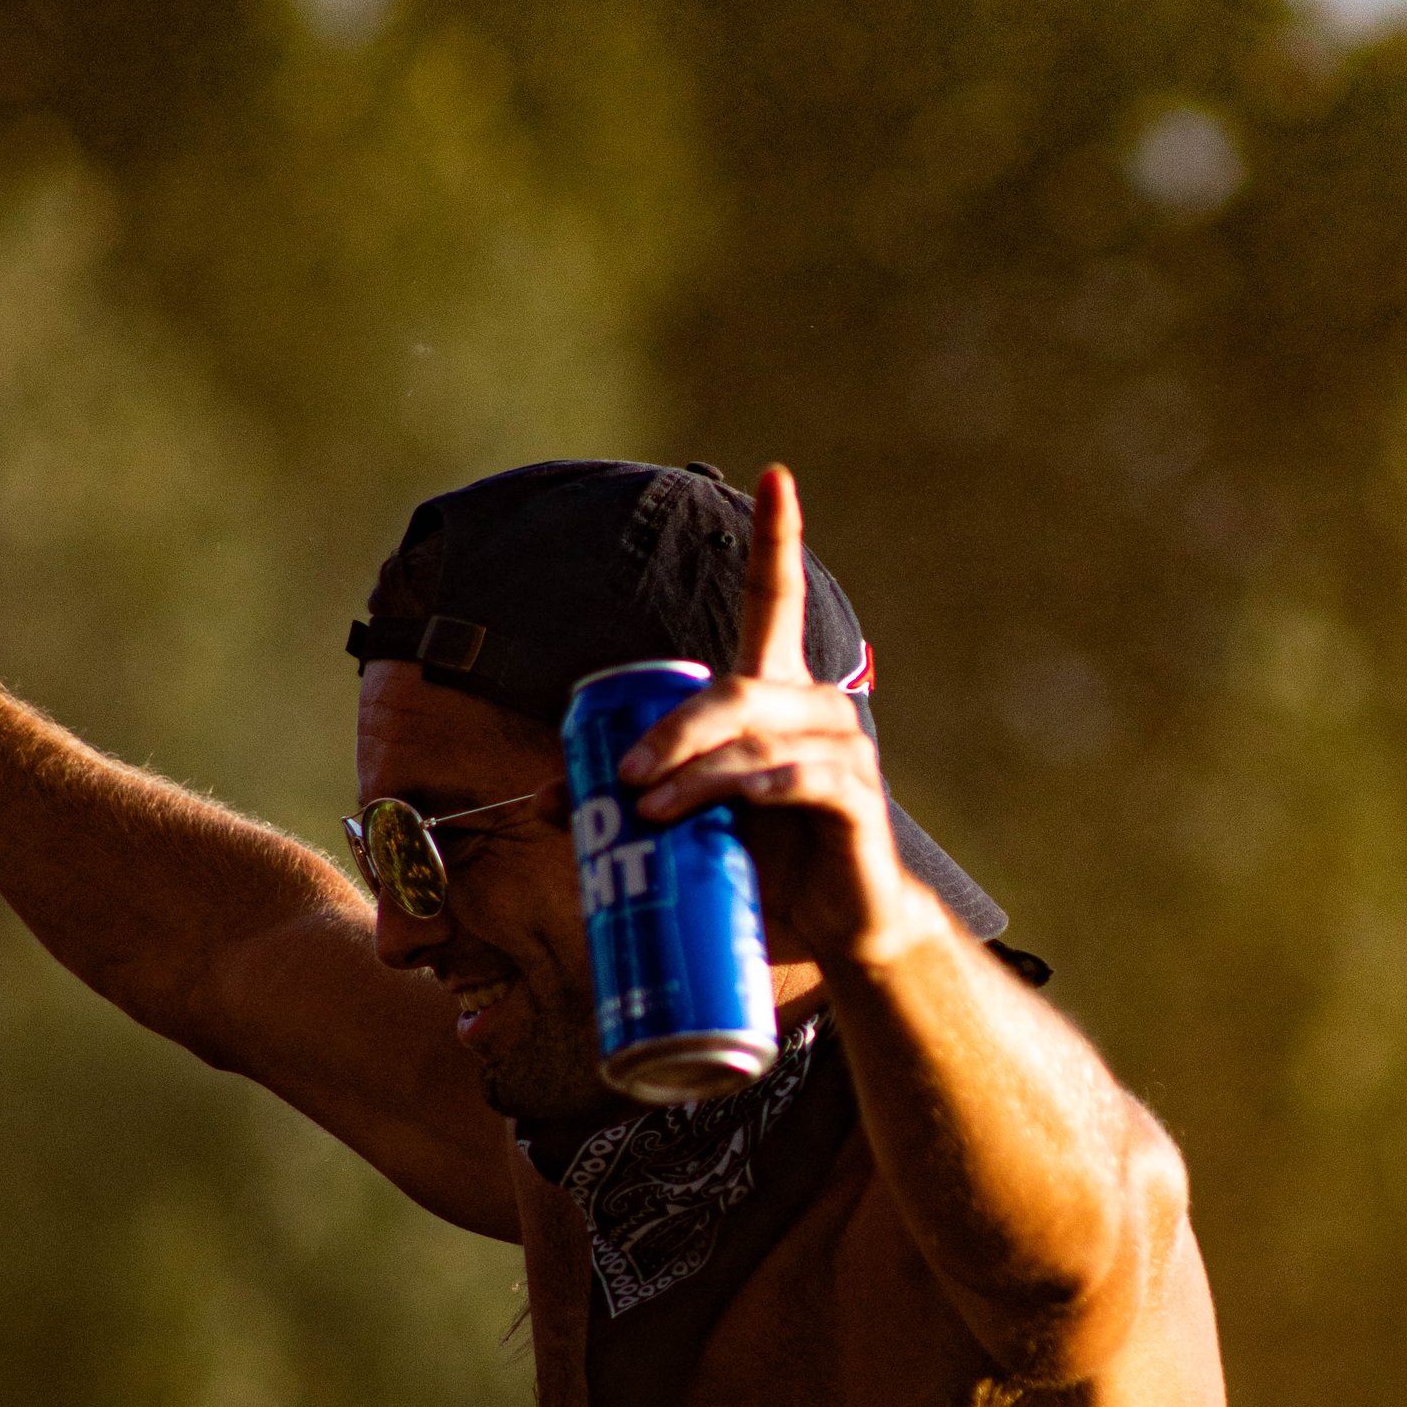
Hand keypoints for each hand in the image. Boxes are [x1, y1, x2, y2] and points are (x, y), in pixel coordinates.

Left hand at [619, 465, 942, 970]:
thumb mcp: (693, 825)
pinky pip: (802, 780)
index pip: (778, 599)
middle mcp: (815, 709)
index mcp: (776, 696)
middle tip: (625, 774)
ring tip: (651, 812)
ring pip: (760, 739)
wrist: (841, 932)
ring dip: (699, 771)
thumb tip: (550, 800)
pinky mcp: (857, 801)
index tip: (775, 474)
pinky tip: (737, 805)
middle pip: (737, 688)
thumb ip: (634, 800)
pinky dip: (759, 791)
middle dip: (673, 728)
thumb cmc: (766, 865)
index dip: (778, 536)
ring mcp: (842, 753)